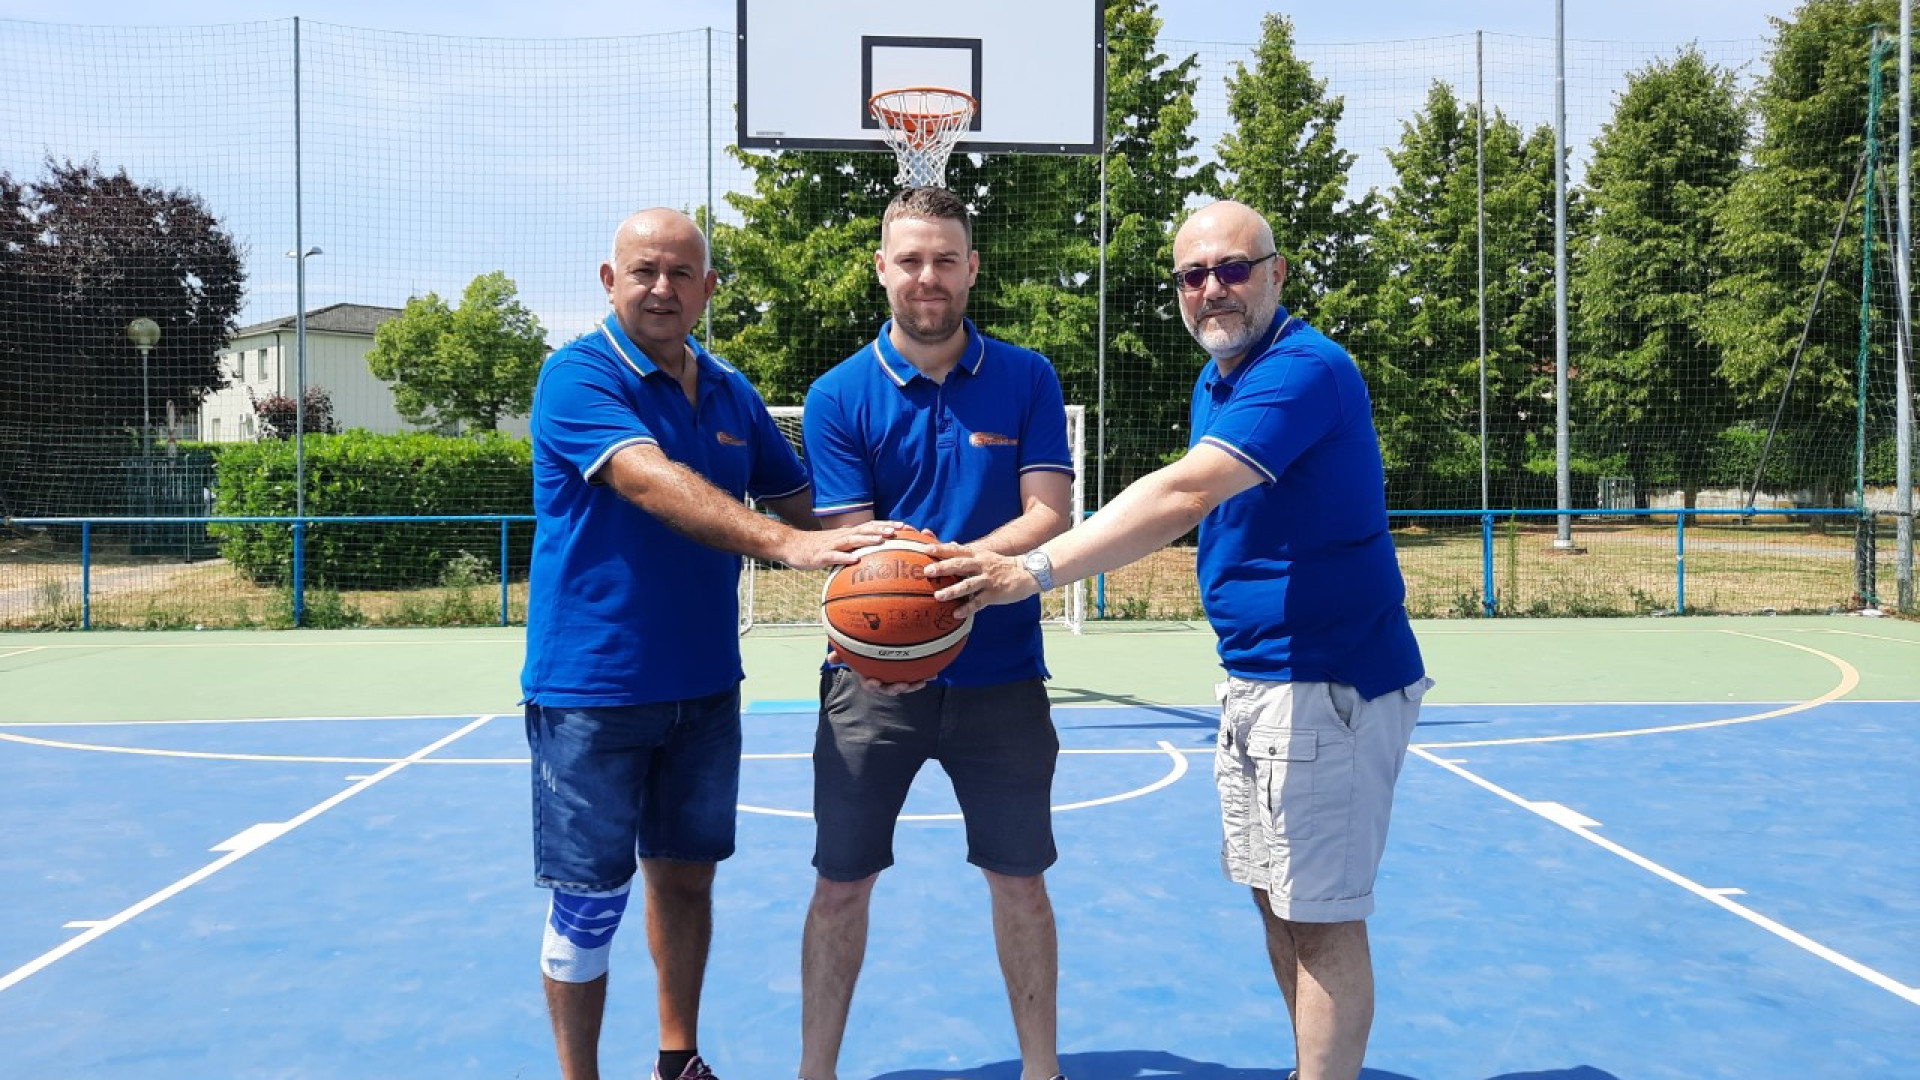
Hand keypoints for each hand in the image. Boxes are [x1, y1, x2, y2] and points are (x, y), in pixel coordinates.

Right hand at [776, 520, 901, 569]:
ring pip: (852, 539)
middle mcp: (842, 535)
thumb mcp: (837, 546)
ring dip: (867, 539)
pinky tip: (855, 560)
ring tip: (881, 540)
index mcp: (847, 534)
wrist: (790, 546)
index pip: (871, 526)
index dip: (887, 525)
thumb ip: (852, 548)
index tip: (906, 527)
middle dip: (882, 528)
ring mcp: (832, 544)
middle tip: (899, 530)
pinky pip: (834, 556)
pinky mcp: (821, 555)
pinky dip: (845, 557)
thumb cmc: (816, 548)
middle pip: (865, 529)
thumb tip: (870, 557)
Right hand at [826, 647, 928, 695]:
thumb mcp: (852, 651)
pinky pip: (917, 677)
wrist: (883, 647)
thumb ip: (842, 655)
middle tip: (903, 684)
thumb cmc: (864, 651)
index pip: (870, 684)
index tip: (875, 681)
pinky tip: (935, 673)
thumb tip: (829, 658)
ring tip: (922, 682)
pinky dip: (925, 676)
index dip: (873, 685)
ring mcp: (897, 678)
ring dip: (914, 685)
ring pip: (905, 685)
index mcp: (871, 676)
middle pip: (890, 688)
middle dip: (896, 689)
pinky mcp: (909, 674)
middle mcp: (884, 680)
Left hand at [924, 543, 1039, 619]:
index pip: (956, 550)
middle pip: (960, 565)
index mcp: (977, 556)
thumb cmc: (1001, 565)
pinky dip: (967, 608)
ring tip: (938, 596)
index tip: (925, 548)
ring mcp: (988, 580)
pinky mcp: (994, 594)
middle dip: (943, 568)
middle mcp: (981, 566)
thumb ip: (965, 553)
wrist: (1027, 573)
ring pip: (968, 585)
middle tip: (927, 571)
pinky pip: (979, 602)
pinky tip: (956, 614)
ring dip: (953, 590)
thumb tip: (948, 544)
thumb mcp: (984, 555)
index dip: (941, 549)